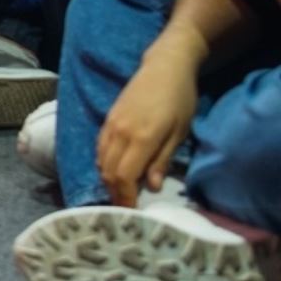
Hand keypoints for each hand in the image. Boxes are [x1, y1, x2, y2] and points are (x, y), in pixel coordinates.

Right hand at [97, 45, 199, 205]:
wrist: (164, 66)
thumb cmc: (180, 99)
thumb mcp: (179, 132)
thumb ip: (162, 159)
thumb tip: (151, 186)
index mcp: (141, 138)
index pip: (124, 177)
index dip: (125, 198)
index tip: (131, 214)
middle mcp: (121, 132)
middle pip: (108, 171)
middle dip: (115, 193)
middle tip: (126, 208)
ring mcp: (111, 124)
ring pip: (100, 160)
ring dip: (108, 179)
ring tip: (121, 192)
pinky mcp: (109, 118)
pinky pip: (100, 146)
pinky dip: (104, 162)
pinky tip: (115, 169)